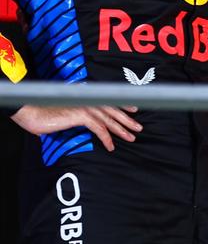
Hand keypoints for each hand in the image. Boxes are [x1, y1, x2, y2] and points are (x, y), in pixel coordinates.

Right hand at [11, 105, 141, 151]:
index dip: (123, 105)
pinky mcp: (81, 115)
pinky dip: (106, 138)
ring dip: (121, 130)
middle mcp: (88, 100)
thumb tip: (87, 121)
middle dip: (127, 120)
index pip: (109, 101)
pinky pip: (99, 128)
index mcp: (86, 98)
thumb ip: (78, 115)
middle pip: (113, 110)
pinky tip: (111, 146)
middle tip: (139, 128)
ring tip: (131, 138)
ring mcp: (85, 106)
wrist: (31, 113)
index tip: (135, 109)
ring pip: (109, 119)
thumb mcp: (67, 113)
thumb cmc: (47, 114)